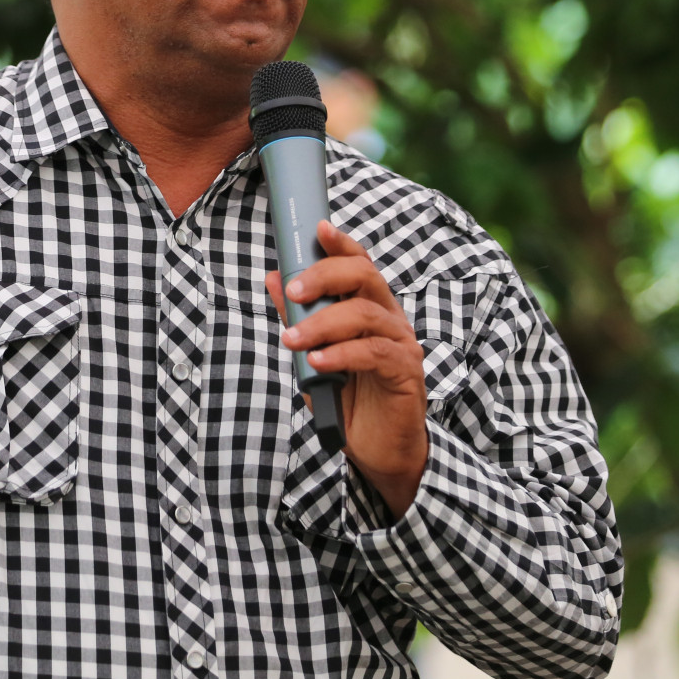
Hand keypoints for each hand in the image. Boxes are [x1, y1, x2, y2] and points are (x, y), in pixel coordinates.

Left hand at [267, 220, 427, 518]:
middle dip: (326, 277)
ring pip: (365, 315)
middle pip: (365, 277)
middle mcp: (390, 318)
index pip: (360, 264)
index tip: (319, 229)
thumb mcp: (313, 354)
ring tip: (292, 339)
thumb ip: (297, 317)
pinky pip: (374, 353)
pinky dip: (342, 355)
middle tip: (294, 290)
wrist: (378, 449)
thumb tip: (272, 279)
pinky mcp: (406, 372)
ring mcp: (402, 344)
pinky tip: (316, 363)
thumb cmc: (348, 398)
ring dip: (323, 324)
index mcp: (370, 307)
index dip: (342, 244)